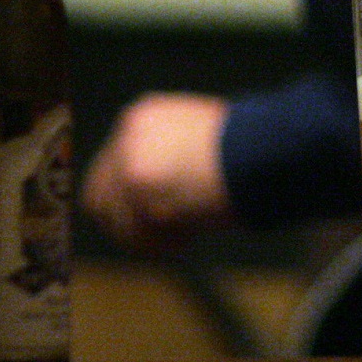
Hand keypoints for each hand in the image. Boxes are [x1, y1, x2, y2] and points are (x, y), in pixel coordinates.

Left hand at [82, 92, 234, 250]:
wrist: (262, 149)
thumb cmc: (249, 150)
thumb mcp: (200, 141)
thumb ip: (170, 158)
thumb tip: (158, 196)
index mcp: (144, 117)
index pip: (112, 167)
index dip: (131, 201)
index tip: (154, 219)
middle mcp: (128, 133)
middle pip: (99, 195)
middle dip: (126, 223)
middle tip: (160, 238)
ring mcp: (127, 156)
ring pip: (115, 219)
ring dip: (146, 236)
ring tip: (183, 236)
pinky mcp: (135, 182)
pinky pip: (134, 232)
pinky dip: (159, 244)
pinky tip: (189, 237)